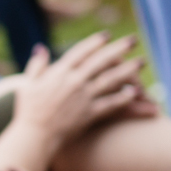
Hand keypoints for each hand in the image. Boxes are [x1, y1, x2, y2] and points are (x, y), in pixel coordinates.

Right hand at [13, 32, 155, 159]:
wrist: (34, 136)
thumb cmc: (28, 112)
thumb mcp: (28, 84)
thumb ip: (37, 65)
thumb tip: (41, 48)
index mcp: (59, 72)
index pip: (81, 51)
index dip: (95, 42)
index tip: (107, 35)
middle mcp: (74, 81)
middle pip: (101, 61)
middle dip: (119, 48)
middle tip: (133, 40)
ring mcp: (83, 97)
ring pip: (110, 79)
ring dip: (128, 69)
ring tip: (142, 62)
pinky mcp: (90, 114)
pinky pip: (111, 103)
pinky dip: (123, 97)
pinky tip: (134, 91)